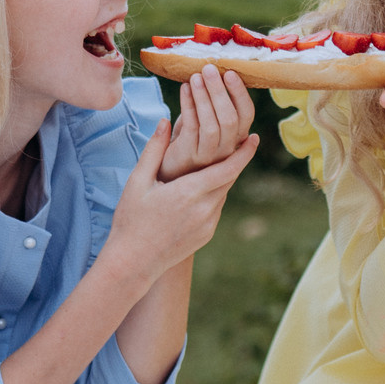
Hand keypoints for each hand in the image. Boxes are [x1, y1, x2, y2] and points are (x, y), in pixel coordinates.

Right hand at [108, 113, 256, 279]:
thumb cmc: (131, 220)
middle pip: (229, 178)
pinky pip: (216, 209)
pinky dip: (212, 196)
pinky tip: (197, 192)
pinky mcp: (207, 235)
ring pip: (223, 193)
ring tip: (208, 167)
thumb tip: (165, 120)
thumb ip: (154, 149)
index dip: (244, 152)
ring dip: (220, 179)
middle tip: (233, 142)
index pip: (228, 168)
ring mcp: (208, 225)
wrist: (133, 263)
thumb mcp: (138, 181)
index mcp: (190, 192)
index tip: (254, 137)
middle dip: (232, 161)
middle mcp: (205, 209)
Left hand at [158, 66, 256, 179]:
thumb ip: (215, 105)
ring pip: (211, 125)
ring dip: (203, 98)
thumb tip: (215, 71)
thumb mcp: (207, 122)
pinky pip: (190, 128)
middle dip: (219, 91)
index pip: (247, 114)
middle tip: (209, 69)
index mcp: (236, 137)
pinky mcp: (188, 155)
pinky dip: (188, 106)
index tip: (230, 72)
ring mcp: (208, 155)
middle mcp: (226, 149)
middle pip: (230, 119)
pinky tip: (184, 89)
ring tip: (195, 77)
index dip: (240, 93)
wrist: (169, 169)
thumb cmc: (190, 139)